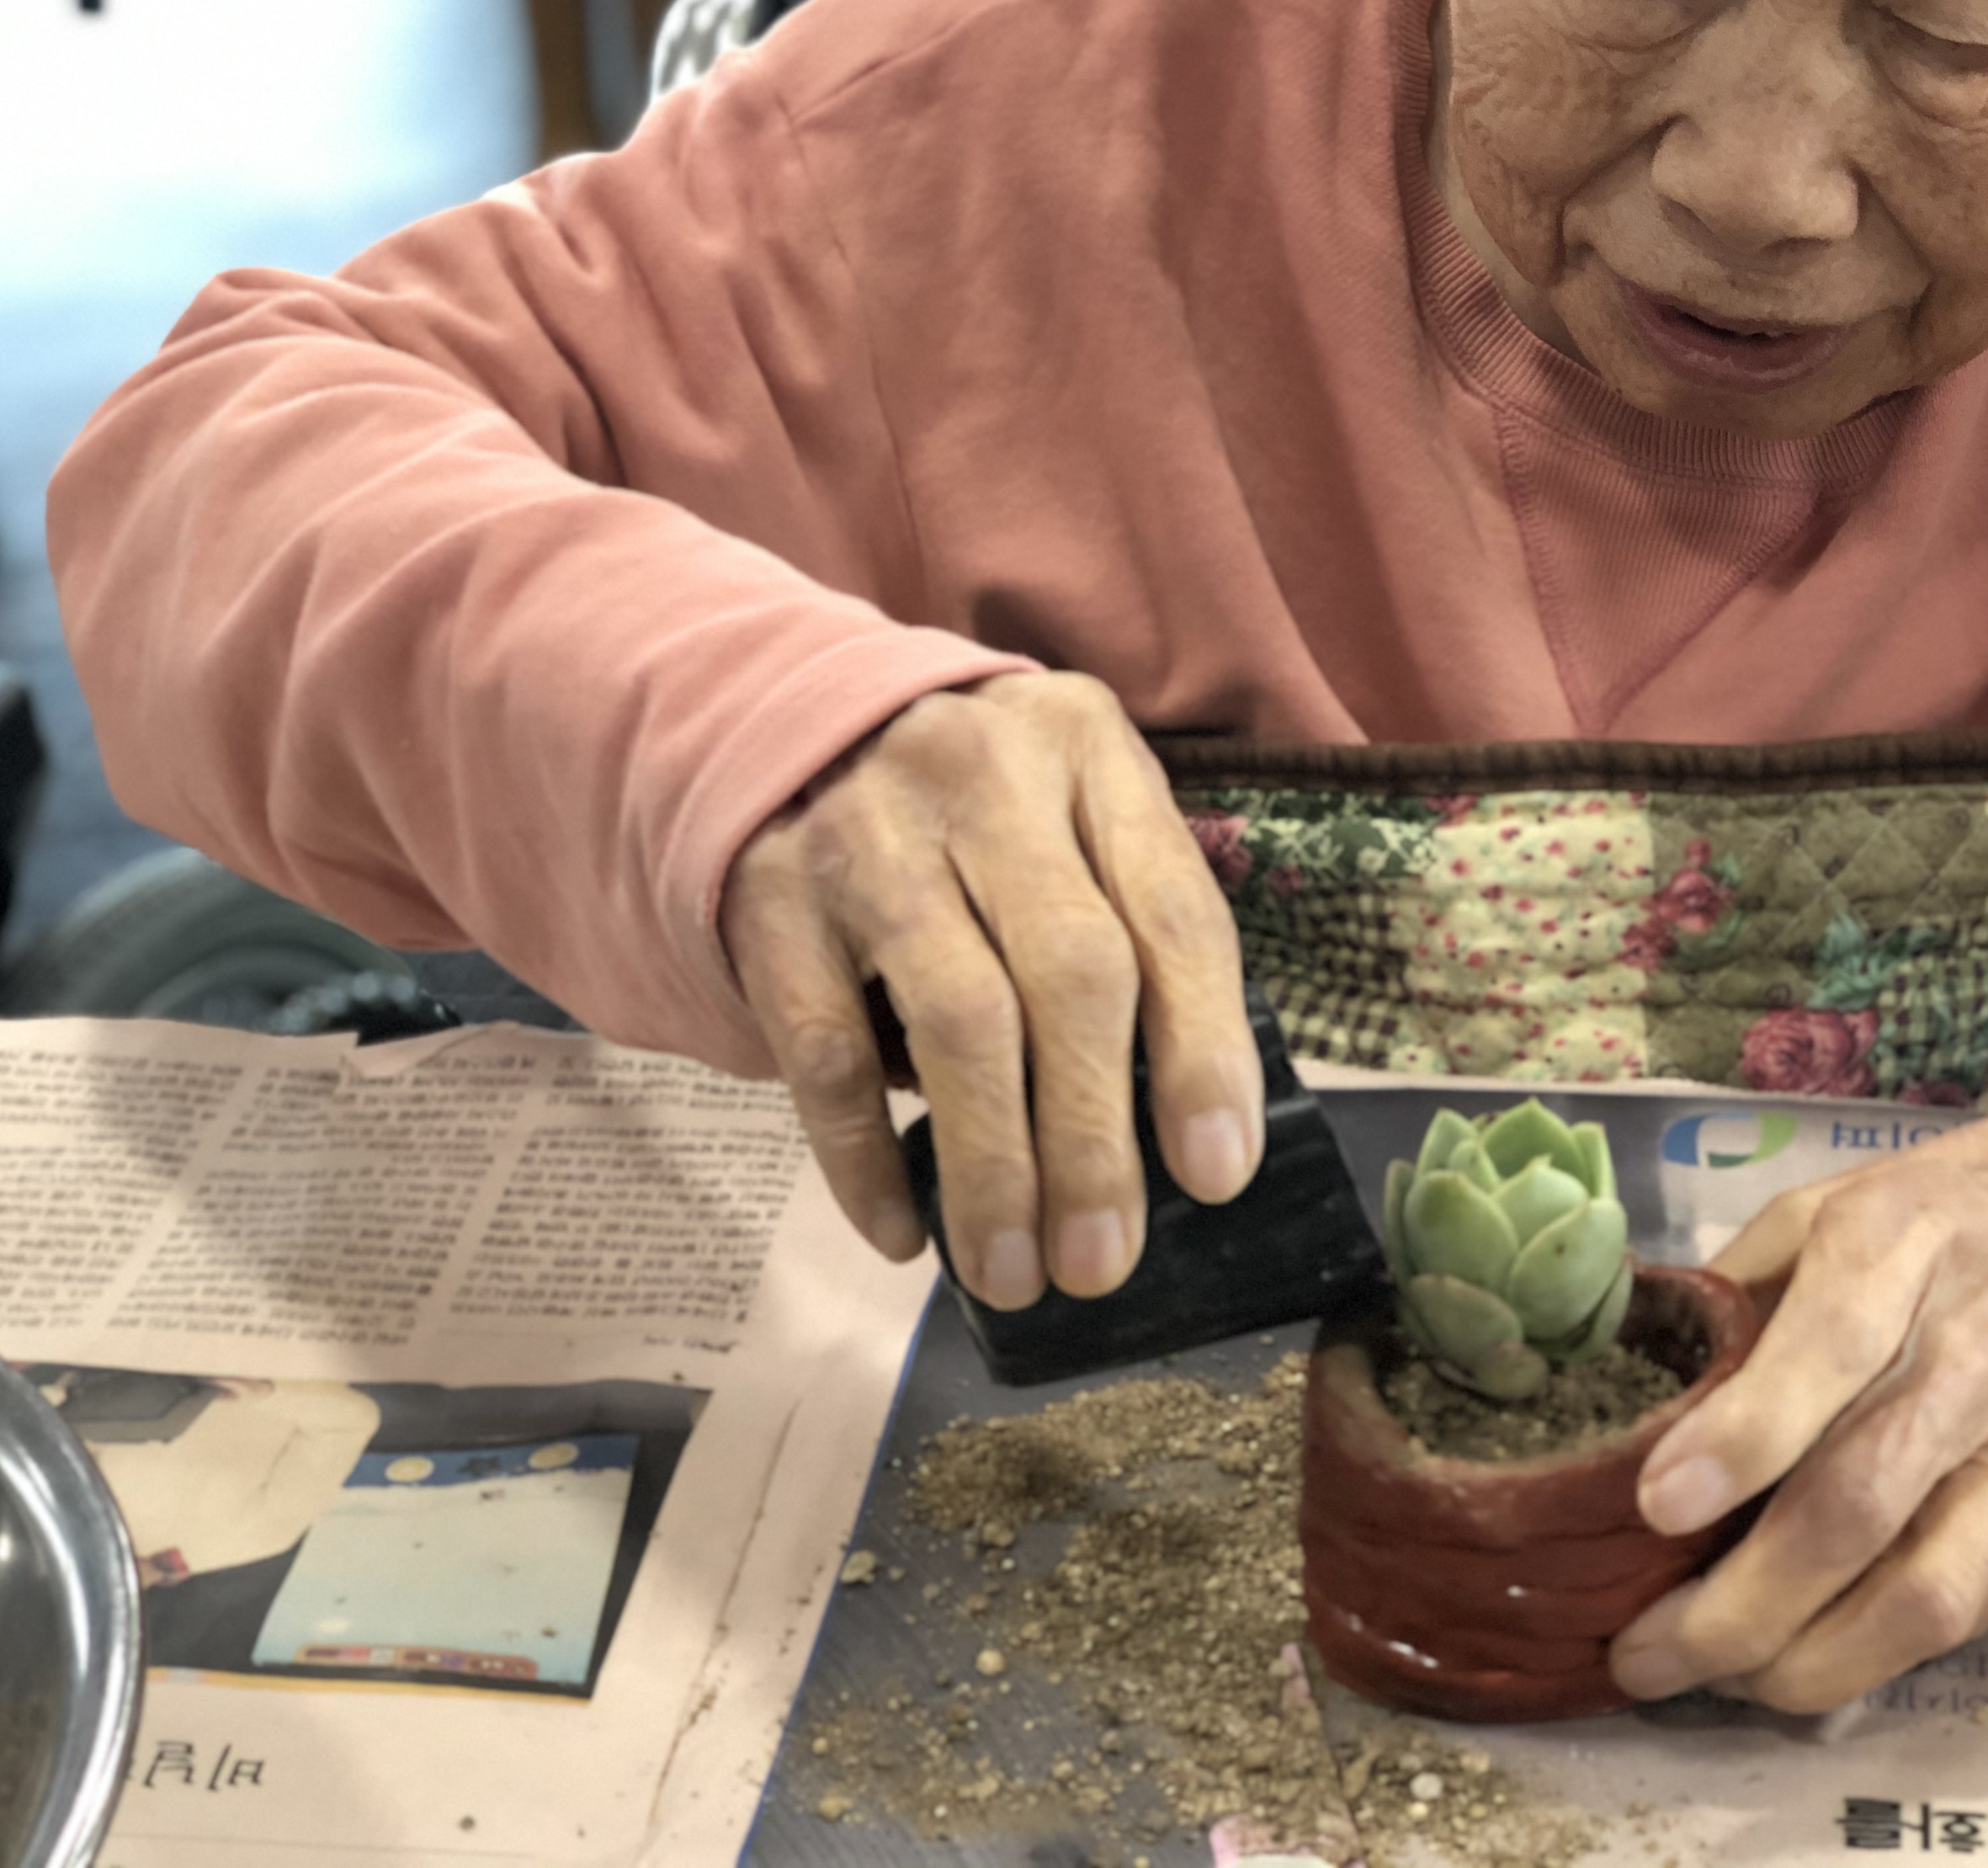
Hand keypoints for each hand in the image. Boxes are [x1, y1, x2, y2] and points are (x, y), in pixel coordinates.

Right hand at [718, 672, 1261, 1308]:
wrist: (783, 712)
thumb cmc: (974, 802)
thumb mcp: (1071, 811)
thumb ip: (1130, 928)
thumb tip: (1186, 1133)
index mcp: (1089, 752)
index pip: (1172, 914)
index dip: (1203, 1052)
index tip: (1217, 1176)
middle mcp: (985, 779)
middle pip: (1072, 972)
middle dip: (1094, 1137)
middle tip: (1102, 1262)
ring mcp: (870, 835)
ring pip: (958, 1019)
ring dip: (993, 1167)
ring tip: (1013, 1275)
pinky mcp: (770, 897)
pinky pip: (825, 1050)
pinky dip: (864, 1158)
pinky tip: (902, 1237)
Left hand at [1606, 1093, 1987, 1711]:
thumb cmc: (1972, 1213)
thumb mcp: (1849, 1195)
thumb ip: (1746, 1283)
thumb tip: (1639, 1386)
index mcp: (1908, 1240)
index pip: (1831, 1346)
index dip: (1745, 1435)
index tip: (1657, 1504)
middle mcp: (1978, 1349)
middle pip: (1863, 1501)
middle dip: (1743, 1602)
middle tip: (1644, 1651)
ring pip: (1923, 1594)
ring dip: (1803, 1662)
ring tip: (1711, 1680)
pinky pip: (1966, 1617)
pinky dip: (1870, 1658)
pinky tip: (1794, 1661)